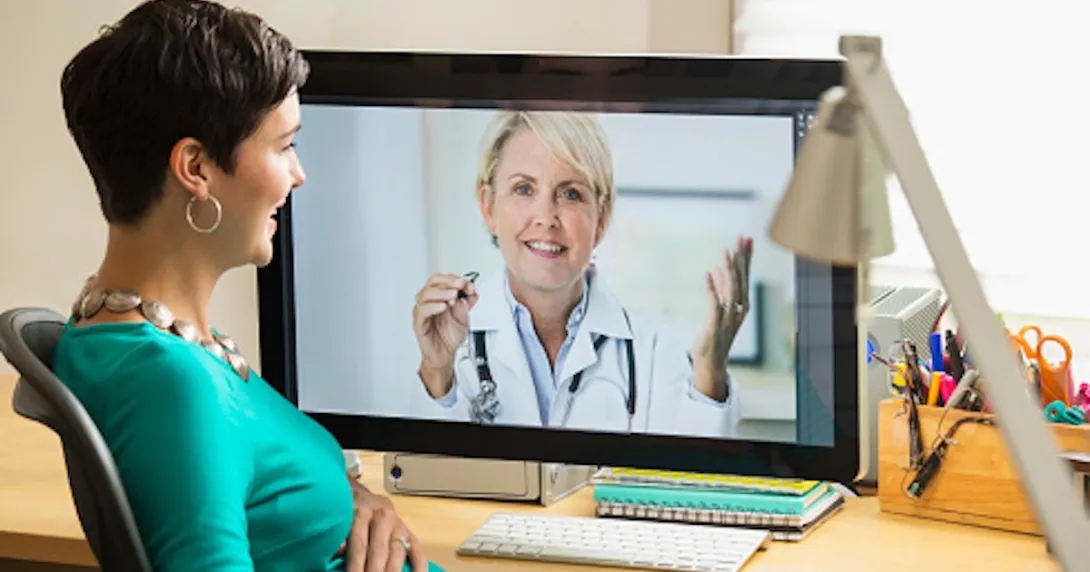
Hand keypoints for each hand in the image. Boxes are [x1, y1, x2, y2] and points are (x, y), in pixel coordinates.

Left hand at [340, 479, 427, 571]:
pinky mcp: (411, 536)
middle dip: (374, 571)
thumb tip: (339, 551)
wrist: (365, 499)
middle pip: (379, 551)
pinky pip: (418, 552)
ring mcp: (400, 527)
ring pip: (397, 553)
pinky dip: (419, 567)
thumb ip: (340, 536)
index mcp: (363, 513)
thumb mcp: (341, 520)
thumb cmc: (350, 515)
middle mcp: (384, 517)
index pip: (360, 545)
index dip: (355, 566)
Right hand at [412, 272, 477, 396]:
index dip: (456, 279)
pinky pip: (422, 311)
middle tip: (460, 284)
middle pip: (433, 282)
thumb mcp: (464, 318)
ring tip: (453, 294)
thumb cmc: (450, 336)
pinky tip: (443, 306)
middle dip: (448, 281)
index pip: (443, 280)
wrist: (445, 355)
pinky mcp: (419, 323)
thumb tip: (468, 292)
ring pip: (425, 294)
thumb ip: (465, 305)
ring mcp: (423, 311)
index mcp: (440, 297)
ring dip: (441, 292)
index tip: (468, 284)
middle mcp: (430, 302)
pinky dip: (432, 307)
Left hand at [691, 236, 753, 400]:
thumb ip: (721, 289)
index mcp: (743, 303)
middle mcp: (739, 308)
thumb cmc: (716, 334)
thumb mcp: (720, 308)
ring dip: (728, 268)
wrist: (712, 360)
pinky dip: (711, 288)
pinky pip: (714, 304)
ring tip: (725, 251)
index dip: (746, 256)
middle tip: (741, 237)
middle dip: (741, 256)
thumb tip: (717, 268)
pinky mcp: (715, 325)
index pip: (746, 275)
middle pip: (741, 278)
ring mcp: (728, 317)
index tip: (747, 238)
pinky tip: (708, 273)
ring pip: (730, 288)